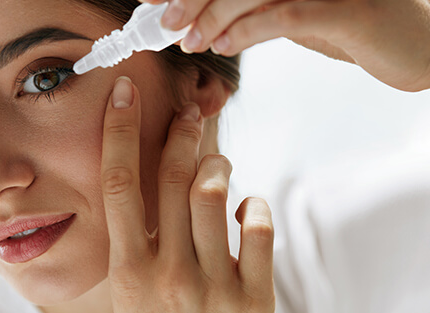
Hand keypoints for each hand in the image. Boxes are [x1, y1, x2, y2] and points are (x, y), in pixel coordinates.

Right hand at [100, 76, 274, 312]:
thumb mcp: (134, 293)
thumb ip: (139, 244)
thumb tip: (160, 190)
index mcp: (129, 271)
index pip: (118, 185)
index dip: (118, 133)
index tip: (125, 94)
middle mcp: (167, 275)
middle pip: (172, 178)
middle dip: (181, 133)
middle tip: (189, 113)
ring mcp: (213, 288)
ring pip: (213, 193)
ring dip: (218, 163)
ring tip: (218, 161)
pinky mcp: (253, 299)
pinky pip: (257, 228)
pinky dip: (253, 206)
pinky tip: (246, 209)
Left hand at [143, 0, 429, 91]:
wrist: (414, 46)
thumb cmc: (348, 26)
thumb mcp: (294, 12)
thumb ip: (253, 9)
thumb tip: (202, 18)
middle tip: (164, 22)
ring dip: (212, 15)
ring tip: (188, 41)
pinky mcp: (347, 9)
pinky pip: (283, 15)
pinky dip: (245, 30)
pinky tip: (220, 46)